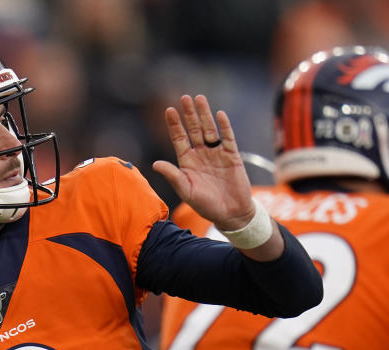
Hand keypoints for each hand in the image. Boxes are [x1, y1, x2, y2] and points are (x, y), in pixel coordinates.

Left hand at [152, 95, 254, 229]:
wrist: (231, 213)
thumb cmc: (205, 204)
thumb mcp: (186, 191)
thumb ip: (173, 176)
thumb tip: (156, 164)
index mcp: (187, 162)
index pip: (179, 139)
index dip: (174, 125)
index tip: (169, 110)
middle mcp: (201, 154)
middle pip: (194, 130)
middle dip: (189, 114)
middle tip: (184, 97)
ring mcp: (216, 154)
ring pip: (209, 129)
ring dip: (204, 115)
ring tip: (199, 99)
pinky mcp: (232, 156)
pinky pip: (228, 138)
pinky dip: (224, 126)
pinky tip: (219, 114)